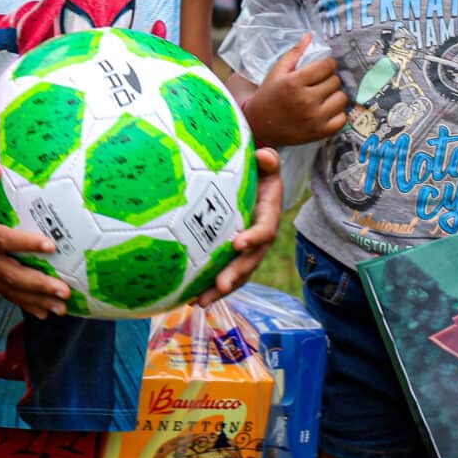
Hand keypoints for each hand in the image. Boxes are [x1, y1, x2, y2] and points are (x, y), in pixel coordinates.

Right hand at [0, 160, 69, 316]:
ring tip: (61, 308)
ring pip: (9, 287)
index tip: (51, 246)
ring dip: (35, 299)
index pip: (1, 238)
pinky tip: (43, 312)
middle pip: (9, 272)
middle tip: (65, 290)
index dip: (25, 243)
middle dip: (37, 284)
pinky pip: (4, 291)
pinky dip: (24, 303)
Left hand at [195, 148, 283, 305]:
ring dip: (219, 290)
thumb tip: (264, 155)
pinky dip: (207, 287)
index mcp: (268, 216)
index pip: (264, 230)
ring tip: (200, 302)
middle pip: (250, 261)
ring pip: (235, 274)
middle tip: (220, 285)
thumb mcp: (266, 164)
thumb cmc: (256, 171)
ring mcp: (244, 250)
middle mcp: (258, 238)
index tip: (238, 243)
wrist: (252, 181)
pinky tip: (188, 298)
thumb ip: (268, 160)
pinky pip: (221, 273)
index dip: (254, 238)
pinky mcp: (230, 256)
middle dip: (236, 274)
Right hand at [247, 36, 348, 145]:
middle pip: (335, 81)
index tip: (323, 67)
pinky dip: (337, 114)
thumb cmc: (268, 96)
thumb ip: (294, 53)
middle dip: (329, 79)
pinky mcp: (320, 132)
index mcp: (294, 83)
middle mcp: (306, 100)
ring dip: (335, 95)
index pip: (326, 66)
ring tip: (324, 96)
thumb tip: (310, 36)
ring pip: (342, 98)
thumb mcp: (277, 72)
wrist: (259, 126)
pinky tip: (327, 110)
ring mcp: (314, 118)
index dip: (327, 64)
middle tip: (320, 83)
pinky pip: (342, 118)